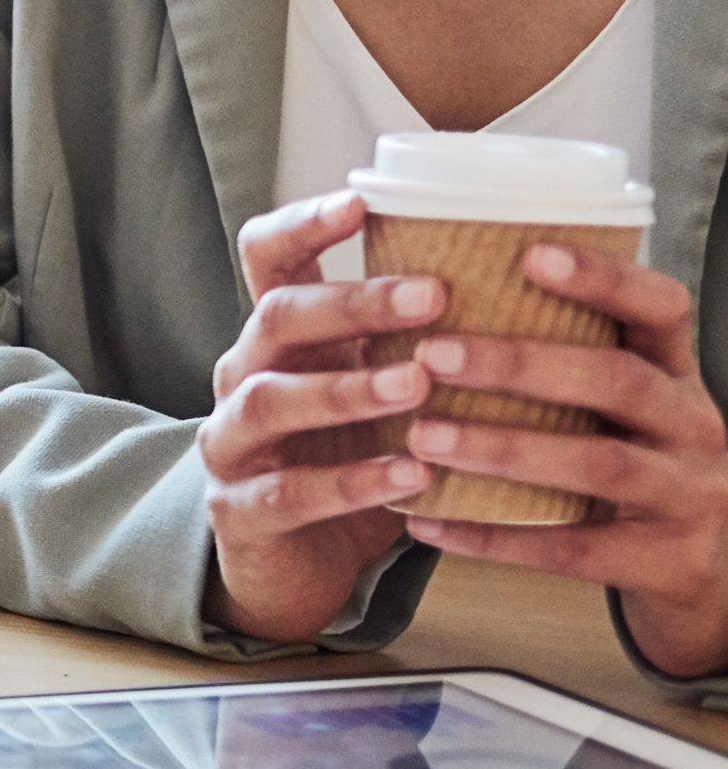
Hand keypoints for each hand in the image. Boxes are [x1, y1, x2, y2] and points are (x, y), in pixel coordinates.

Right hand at [198, 192, 446, 641]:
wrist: (295, 564)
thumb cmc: (352, 459)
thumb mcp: (377, 388)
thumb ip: (419, 342)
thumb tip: (535, 284)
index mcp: (280, 336)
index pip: (268, 256)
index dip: (305, 225)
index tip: (362, 204)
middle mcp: (245, 376)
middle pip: (277, 317)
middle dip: (355, 303)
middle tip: (434, 296)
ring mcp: (233, 442)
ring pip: (273, 399)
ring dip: (349, 389)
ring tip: (419, 385)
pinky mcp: (239, 510)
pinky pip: (289, 491)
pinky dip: (352, 484)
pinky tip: (412, 480)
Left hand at [391, 245, 727, 675]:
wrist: (718, 570)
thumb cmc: (642, 462)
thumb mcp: (632, 407)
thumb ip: (569, 362)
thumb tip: (429, 308)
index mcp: (678, 375)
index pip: (662, 309)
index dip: (605, 280)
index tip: (531, 256)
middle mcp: (695, 428)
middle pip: (619, 382)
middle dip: (522, 366)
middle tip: (432, 354)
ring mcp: (688, 496)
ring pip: (599, 465)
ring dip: (503, 450)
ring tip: (422, 437)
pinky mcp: (666, 561)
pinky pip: (573, 549)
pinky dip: (494, 537)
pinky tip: (427, 522)